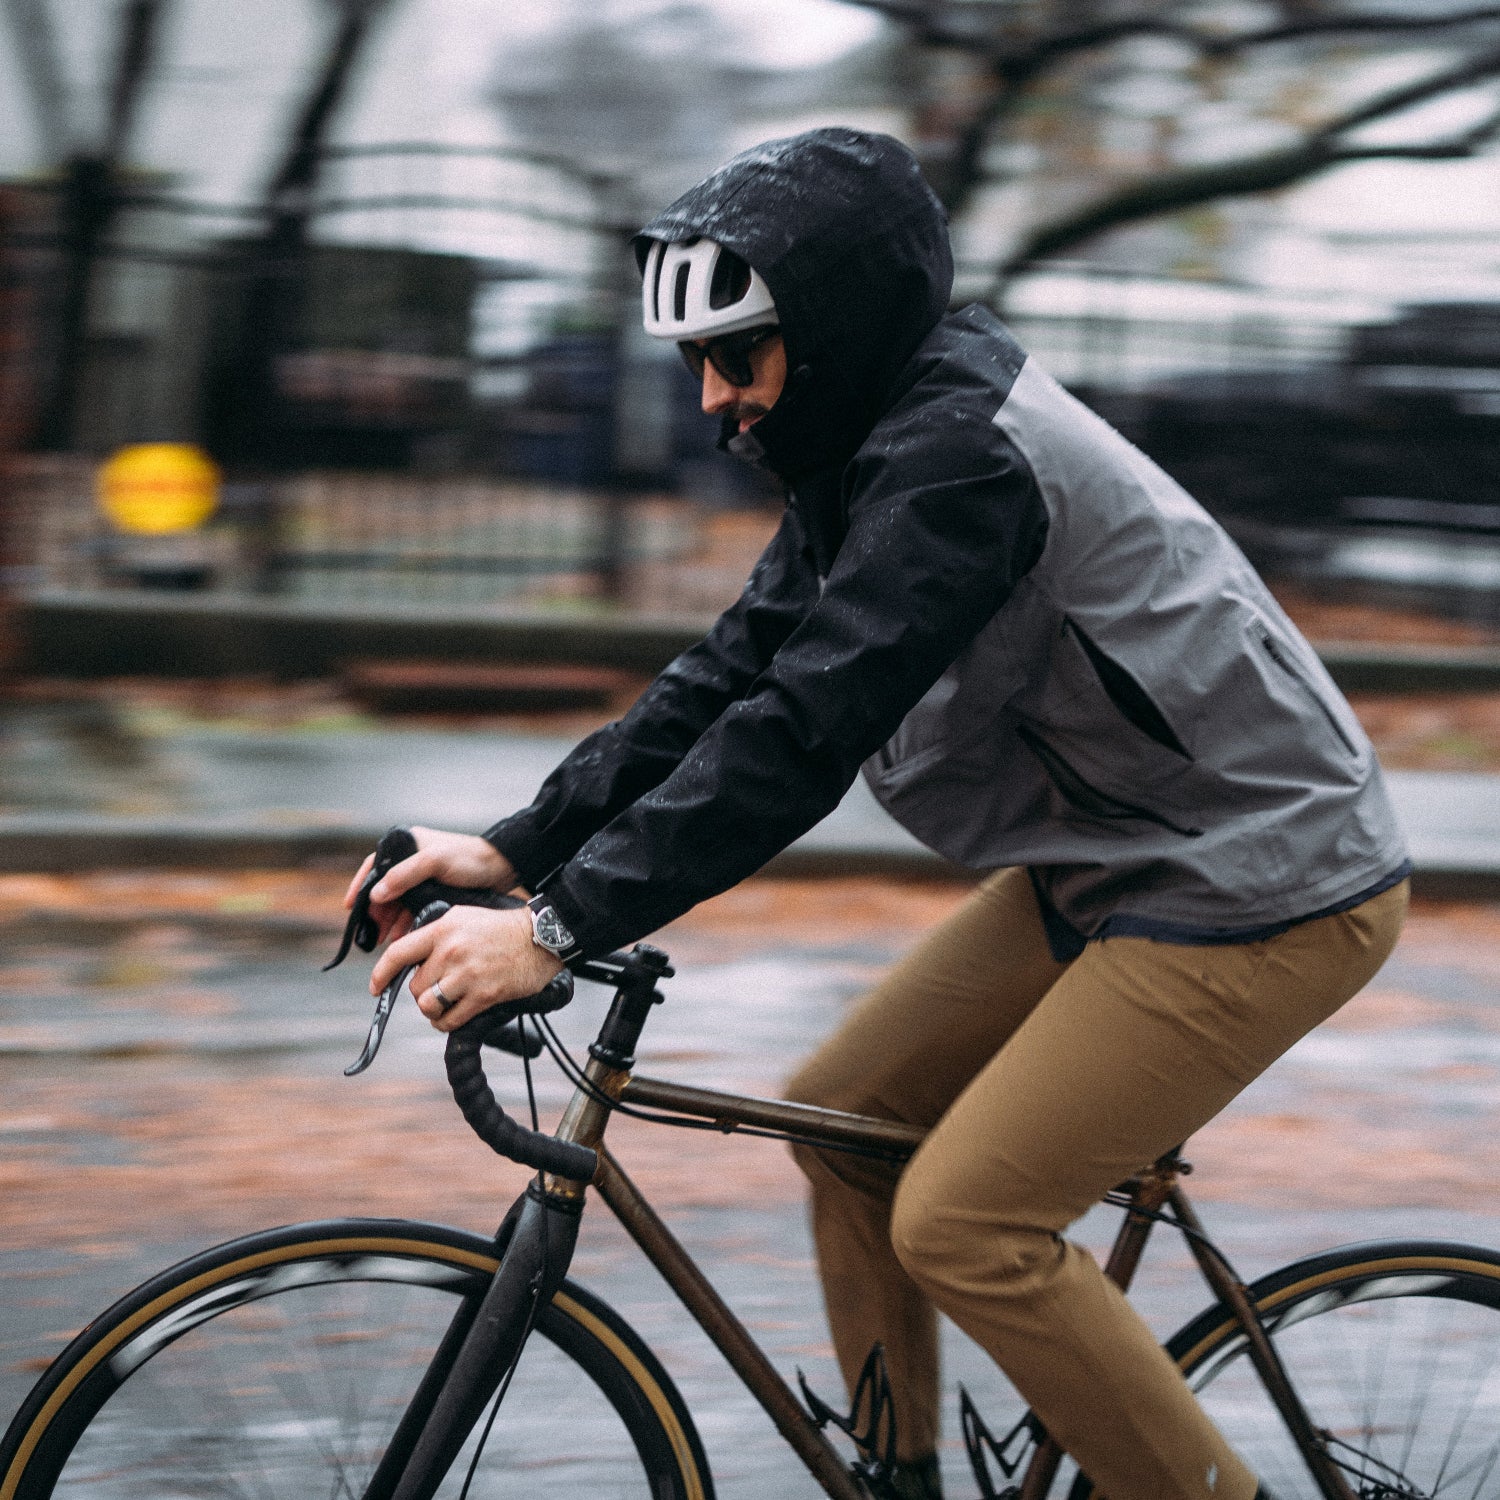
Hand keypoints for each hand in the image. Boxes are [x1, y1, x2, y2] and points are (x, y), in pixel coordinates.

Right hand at [342, 826, 518, 945]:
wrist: (503, 867)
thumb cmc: (471, 859)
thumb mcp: (436, 863)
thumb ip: (405, 875)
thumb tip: (376, 894)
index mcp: (408, 844)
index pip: (374, 865)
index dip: (360, 886)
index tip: (351, 907)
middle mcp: (412, 859)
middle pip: (385, 888)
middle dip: (376, 911)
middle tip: (369, 933)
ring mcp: (424, 877)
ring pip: (398, 901)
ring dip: (390, 921)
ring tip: (383, 940)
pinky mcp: (435, 891)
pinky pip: (413, 908)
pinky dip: (406, 923)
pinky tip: (401, 938)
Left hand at [369, 904, 562, 1032]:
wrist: (542, 938)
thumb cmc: (503, 928)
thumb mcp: (464, 917)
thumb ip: (437, 934)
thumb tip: (412, 957)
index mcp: (443, 928)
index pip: (398, 953)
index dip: (381, 974)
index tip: (375, 988)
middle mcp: (451, 951)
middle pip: (414, 986)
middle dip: (422, 991)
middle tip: (438, 988)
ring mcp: (467, 974)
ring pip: (427, 1005)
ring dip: (433, 1010)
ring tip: (444, 1004)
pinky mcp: (483, 995)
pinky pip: (449, 1020)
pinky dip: (446, 1023)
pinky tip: (454, 1016)